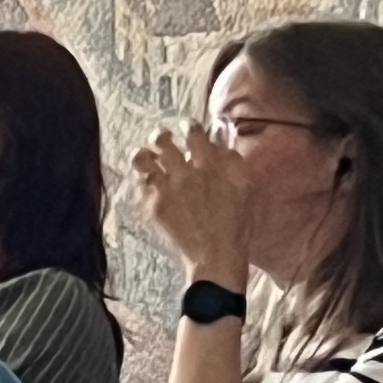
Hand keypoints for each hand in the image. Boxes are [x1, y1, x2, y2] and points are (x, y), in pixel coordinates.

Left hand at [133, 123, 249, 289]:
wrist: (216, 257)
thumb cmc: (235, 224)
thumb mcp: (243, 187)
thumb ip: (230, 160)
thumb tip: (217, 140)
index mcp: (210, 165)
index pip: (193, 132)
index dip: (188, 125)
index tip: (186, 127)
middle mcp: (184, 173)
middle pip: (161, 139)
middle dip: (160, 135)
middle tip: (163, 139)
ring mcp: (165, 190)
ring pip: (142, 158)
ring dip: (144, 154)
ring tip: (148, 157)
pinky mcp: (153, 206)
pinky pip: (138, 183)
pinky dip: (143, 180)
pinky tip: (149, 182)